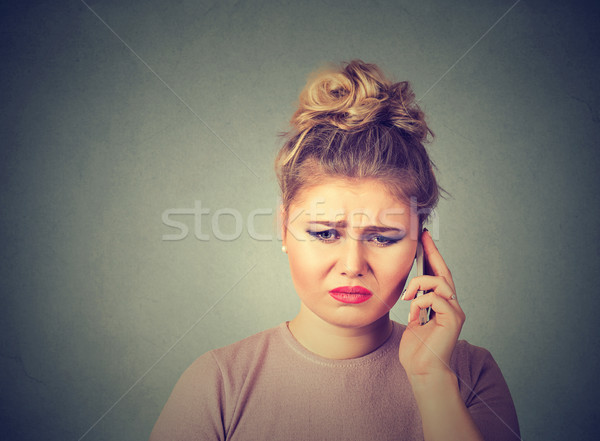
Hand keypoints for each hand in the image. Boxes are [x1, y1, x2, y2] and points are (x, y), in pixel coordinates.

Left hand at [398, 230, 464, 379]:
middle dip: (432, 252)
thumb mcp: (413, 319)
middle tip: (422, 236)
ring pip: (440, 282)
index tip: (423, 239)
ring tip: (407, 296)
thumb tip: (411, 290)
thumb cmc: (416, 350)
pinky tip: (413, 312)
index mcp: (441, 304)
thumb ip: (416, 304)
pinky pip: (436, 298)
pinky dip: (420, 301)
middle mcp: (452, 305)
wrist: (422, 371)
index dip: (432, 255)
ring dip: (419, 284)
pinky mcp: (453, 319)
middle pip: (444, 272)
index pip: (438, 274)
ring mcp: (454, 312)